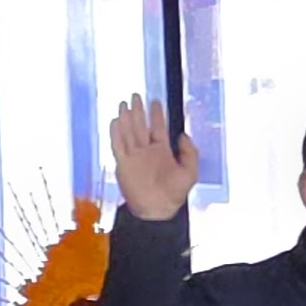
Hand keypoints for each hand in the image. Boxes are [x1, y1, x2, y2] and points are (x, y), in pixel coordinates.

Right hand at [107, 95, 198, 221]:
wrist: (157, 210)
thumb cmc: (174, 194)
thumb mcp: (190, 172)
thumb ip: (189, 153)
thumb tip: (183, 135)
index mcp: (162, 151)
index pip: (158, 128)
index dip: (156, 114)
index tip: (155, 101)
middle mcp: (146, 151)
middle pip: (140, 126)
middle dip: (138, 111)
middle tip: (136, 95)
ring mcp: (134, 156)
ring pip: (128, 132)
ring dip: (126, 118)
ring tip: (125, 103)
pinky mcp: (123, 164)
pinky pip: (118, 145)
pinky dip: (116, 133)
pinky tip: (115, 121)